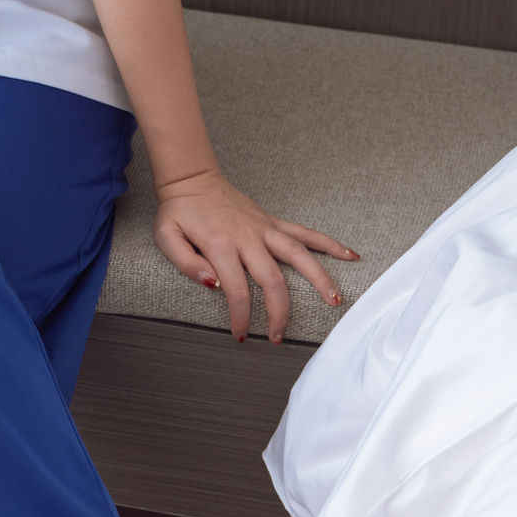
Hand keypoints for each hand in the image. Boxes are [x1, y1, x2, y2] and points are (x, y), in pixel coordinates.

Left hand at [152, 168, 358, 342]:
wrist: (192, 179)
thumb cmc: (179, 211)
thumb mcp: (167, 237)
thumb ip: (186, 263)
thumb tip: (211, 285)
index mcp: (221, 245)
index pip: (236, 290)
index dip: (240, 317)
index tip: (240, 335)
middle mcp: (248, 237)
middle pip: (273, 280)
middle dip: (279, 313)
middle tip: (279, 337)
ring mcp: (264, 229)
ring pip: (300, 255)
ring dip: (319, 278)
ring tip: (335, 301)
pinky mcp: (273, 222)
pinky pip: (305, 233)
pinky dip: (329, 244)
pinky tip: (349, 255)